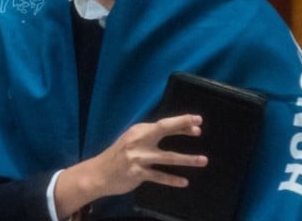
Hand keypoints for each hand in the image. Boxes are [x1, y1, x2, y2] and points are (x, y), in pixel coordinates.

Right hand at [55, 114, 207, 216]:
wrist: (98, 174)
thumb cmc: (120, 154)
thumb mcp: (133, 139)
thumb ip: (152, 135)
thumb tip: (179, 130)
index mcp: (140, 130)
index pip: (164, 123)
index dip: (181, 121)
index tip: (198, 120)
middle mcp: (139, 141)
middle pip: (164, 130)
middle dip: (183, 128)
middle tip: (200, 130)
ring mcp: (139, 158)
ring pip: (168, 157)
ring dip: (187, 159)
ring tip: (203, 160)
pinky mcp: (138, 174)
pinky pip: (159, 177)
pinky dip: (172, 180)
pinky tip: (184, 182)